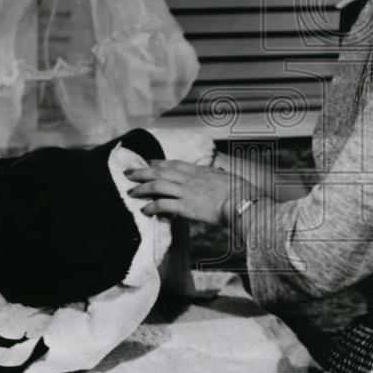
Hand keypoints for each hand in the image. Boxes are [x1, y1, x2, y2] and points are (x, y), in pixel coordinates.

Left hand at [125, 159, 263, 226]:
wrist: (242, 202)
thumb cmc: (240, 192)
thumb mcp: (227, 178)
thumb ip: (218, 176)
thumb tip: (220, 173)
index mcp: (200, 171)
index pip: (174, 163)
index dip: (159, 162)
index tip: (149, 162)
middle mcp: (190, 178)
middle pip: (161, 172)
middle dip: (142, 172)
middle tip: (129, 173)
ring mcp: (186, 191)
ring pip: (157, 185)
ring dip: (142, 188)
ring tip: (131, 191)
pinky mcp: (185, 206)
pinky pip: (163, 205)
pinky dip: (151, 206)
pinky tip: (144, 210)